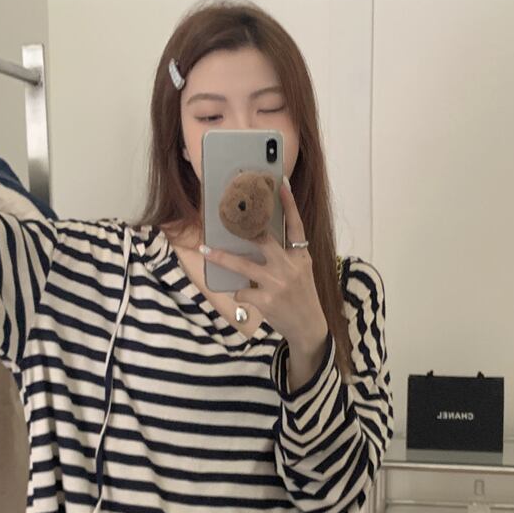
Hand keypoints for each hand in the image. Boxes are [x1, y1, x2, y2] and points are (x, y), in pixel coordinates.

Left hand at [201, 179, 327, 347]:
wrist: (309, 328)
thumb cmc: (302, 297)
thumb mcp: (302, 272)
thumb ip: (287, 255)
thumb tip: (259, 239)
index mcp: (301, 257)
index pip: (296, 226)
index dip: (289, 205)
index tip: (281, 184)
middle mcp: (290, 267)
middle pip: (263, 240)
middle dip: (244, 227)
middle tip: (228, 213)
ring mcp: (277, 284)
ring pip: (242, 265)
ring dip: (221, 257)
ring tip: (205, 249)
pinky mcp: (266, 301)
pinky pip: (242, 292)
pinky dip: (239, 294)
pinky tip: (243, 297)